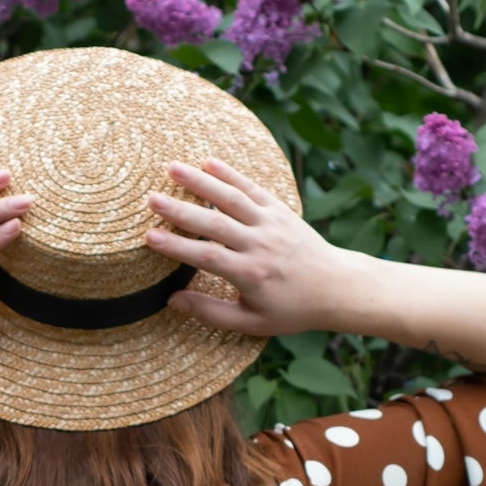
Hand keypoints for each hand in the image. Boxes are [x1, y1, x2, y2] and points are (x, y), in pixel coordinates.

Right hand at [145, 157, 348, 335]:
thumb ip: (211, 313)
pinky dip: (231, 174)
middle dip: (180, 210)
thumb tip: (173, 301)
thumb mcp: (251, 322)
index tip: (149, 237)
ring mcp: (271, 223)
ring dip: (201, 181)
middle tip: (151, 199)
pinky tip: (208, 162)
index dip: (176, 246)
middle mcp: (260, 244)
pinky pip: (253, 188)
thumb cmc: (291, 310)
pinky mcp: (281, 210)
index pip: (206, 256)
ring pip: (232, 198)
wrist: (336, 288)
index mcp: (251, 274)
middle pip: (214, 223)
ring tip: (172, 168)